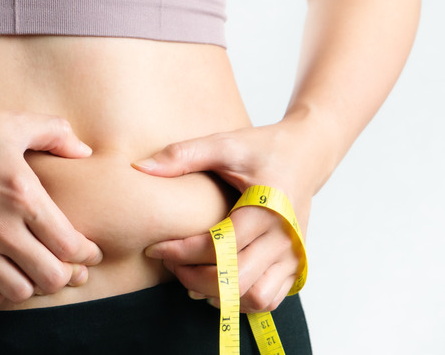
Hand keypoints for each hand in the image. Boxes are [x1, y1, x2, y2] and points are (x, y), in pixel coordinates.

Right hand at [0, 97, 102, 306]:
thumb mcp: (15, 122)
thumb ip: (57, 134)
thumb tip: (85, 152)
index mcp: (23, 195)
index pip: (69, 245)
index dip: (88, 253)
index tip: (90, 251)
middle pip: (50, 277)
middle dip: (68, 275)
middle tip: (70, 267)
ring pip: (17, 292)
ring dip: (33, 285)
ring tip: (36, 270)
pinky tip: (2, 274)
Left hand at [133, 123, 315, 311]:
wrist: (306, 154)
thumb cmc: (262, 149)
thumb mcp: (224, 144)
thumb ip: (182, 155)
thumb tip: (139, 168)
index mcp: (268, 206)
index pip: (220, 245)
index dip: (181, 252)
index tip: (155, 248)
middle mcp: (285, 236)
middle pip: (236, 279)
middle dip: (194, 276)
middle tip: (170, 263)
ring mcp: (293, 254)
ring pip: (256, 297)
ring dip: (220, 295)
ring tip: (192, 277)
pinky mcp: (295, 264)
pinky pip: (269, 299)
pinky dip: (241, 301)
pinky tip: (218, 284)